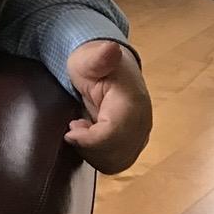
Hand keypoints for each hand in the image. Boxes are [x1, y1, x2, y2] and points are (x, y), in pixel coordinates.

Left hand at [64, 39, 151, 173]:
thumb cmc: (93, 63)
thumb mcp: (89, 58)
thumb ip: (99, 58)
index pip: (113, 135)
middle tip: (75, 126)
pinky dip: (99, 156)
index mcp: (133, 103)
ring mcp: (141, 135)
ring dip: (93, 152)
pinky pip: (118, 163)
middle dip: (88, 146)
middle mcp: (143, 123)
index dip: (88, 139)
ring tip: (83, 129)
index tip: (70, 129)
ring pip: (117, 162)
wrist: (109, 68)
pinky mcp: (135, 144)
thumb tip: (111, 50)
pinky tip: (90, 138)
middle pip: (116, 153)